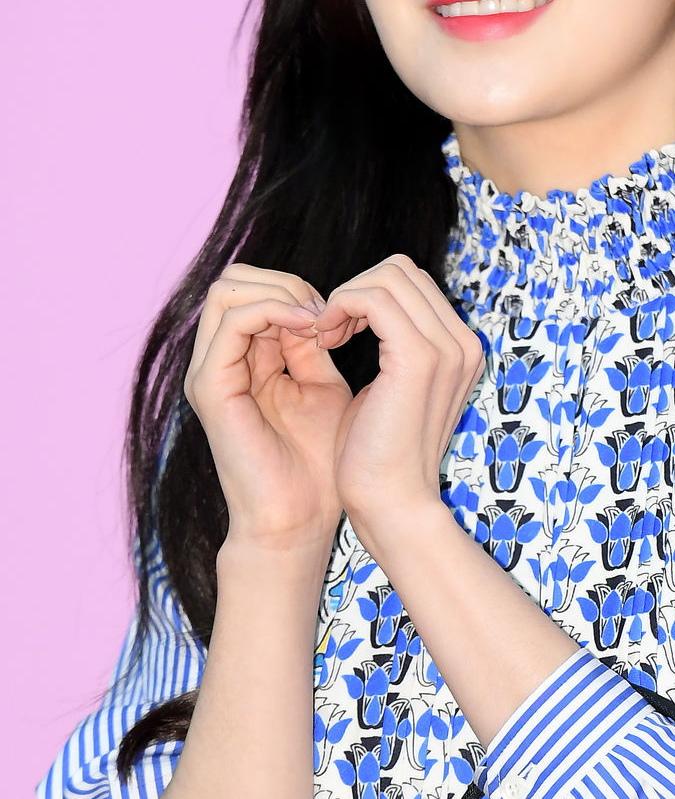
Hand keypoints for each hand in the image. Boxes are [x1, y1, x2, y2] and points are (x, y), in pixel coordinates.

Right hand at [183, 262, 349, 553]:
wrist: (301, 518)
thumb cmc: (319, 462)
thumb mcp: (323, 386)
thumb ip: (312, 345)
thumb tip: (320, 305)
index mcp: (243, 359)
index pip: (255, 290)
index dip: (300, 288)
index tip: (342, 312)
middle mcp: (218, 360)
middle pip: (234, 280)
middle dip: (287, 282)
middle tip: (328, 310)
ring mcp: (209, 372)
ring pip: (228, 291)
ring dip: (282, 293)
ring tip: (319, 318)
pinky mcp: (211, 387)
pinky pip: (234, 322)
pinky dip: (275, 311)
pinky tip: (310, 327)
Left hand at [312, 253, 485, 548]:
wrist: (392, 507)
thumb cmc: (380, 455)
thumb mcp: (390, 387)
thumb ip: (391, 344)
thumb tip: (363, 306)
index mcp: (460, 348)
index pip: (411, 282)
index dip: (366, 293)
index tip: (336, 328)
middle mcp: (464, 342)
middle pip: (402, 270)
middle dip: (355, 290)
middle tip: (326, 330)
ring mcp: (448, 348)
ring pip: (388, 276)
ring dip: (344, 298)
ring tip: (323, 336)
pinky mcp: (420, 358)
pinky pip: (374, 298)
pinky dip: (341, 307)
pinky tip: (324, 338)